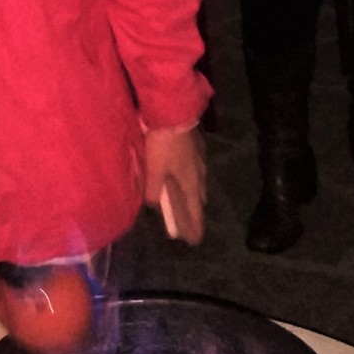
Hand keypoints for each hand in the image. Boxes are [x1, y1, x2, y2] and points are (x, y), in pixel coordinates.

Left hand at [142, 127, 206, 245]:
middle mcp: (200, 173)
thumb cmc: (164, 145)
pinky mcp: (197, 146)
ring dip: (194, 192)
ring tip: (189, 199)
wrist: (174, 113)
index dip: (194, 226)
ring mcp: (200, 158)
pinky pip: (196, 168)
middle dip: (194, 210)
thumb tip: (153, 205)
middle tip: (190, 221)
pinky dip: (191, 176)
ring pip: (199, 181)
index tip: (195, 241)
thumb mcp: (154, 170)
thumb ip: (153, 190)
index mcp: (191, 182)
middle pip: (198, 197)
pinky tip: (187, 172)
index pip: (194, 210)